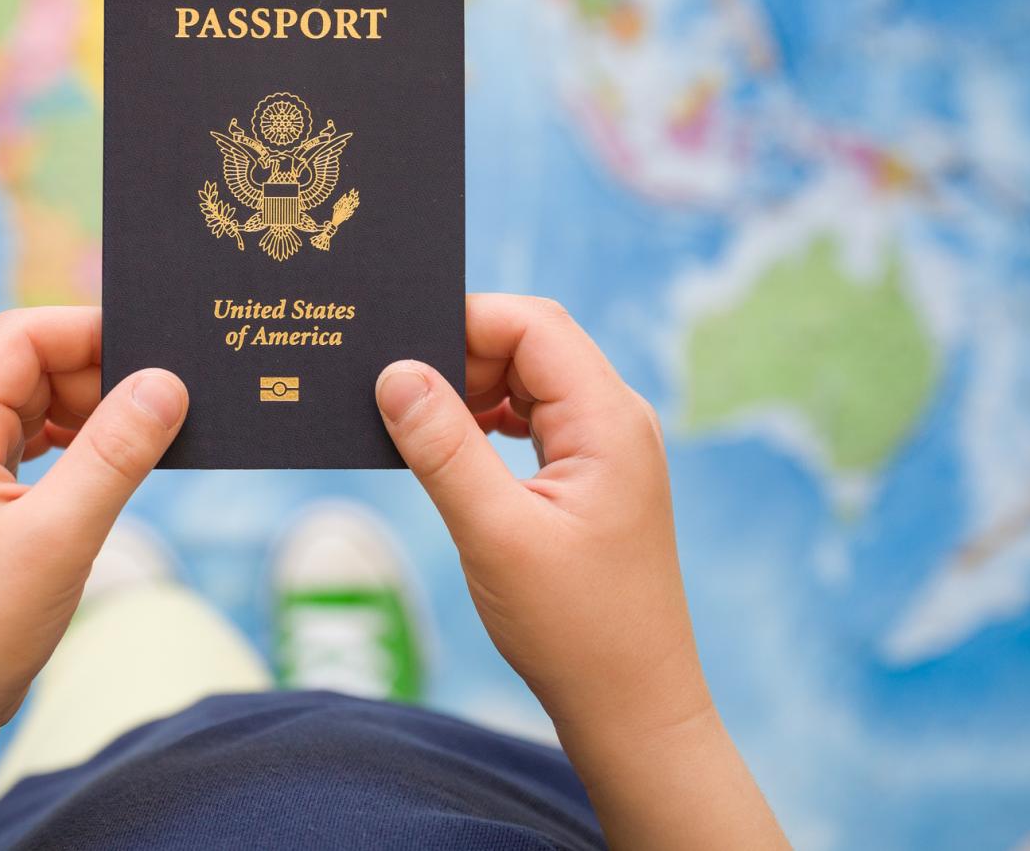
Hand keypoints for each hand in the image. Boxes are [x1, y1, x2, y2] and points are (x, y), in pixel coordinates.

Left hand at [0, 307, 186, 849]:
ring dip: (92, 415)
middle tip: (169, 405)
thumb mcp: (57, 539)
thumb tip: (167, 382)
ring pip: (34, 406)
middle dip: (100, 375)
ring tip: (149, 443)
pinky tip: (114, 475)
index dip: (91, 331)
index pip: (22, 335)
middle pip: (30, 364)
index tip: (161, 351)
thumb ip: (115, 454)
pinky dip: (78, 450)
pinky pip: (32, 448)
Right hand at [376, 294, 786, 849]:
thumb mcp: (495, 535)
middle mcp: (616, 420)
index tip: (399, 353)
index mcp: (608, 420)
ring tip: (420, 428)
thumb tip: (396, 374)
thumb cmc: (575, 629)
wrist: (633, 707)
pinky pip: (534, 418)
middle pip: (532, 343)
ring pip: (530, 379)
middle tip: (400, 395)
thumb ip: (443, 448)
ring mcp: (608, 448)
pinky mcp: (592, 476)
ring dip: (472, 390)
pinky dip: (486, 421)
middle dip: (462, 354)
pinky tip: (452, 453)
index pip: (533, 326)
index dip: (465, 322)